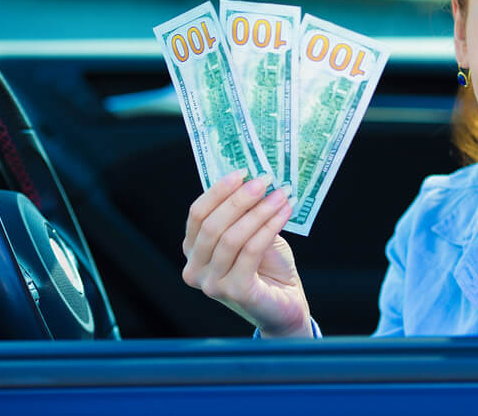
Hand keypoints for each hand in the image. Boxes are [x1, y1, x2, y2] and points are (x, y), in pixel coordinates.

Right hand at [181, 170, 312, 337]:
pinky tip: (284, 213)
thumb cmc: (267, 268)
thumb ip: (246, 214)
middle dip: (240, 199)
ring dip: (259, 211)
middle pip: (212, 225)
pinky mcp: (234, 292)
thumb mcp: (253, 234)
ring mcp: (211, 284)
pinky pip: (251, 251)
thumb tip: (255, 179)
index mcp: (193, 251)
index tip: (243, 172)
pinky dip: (269, 227)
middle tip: (265, 179)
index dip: (218, 191)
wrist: (284, 305)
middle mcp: (195, 269)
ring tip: (281, 194)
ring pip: (232, 238)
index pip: (197, 215)